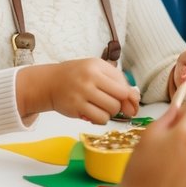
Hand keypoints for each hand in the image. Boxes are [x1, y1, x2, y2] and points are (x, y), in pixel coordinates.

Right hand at [16, 58, 139, 123]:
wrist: (50, 82)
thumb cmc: (79, 75)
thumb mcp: (99, 70)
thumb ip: (119, 83)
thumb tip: (135, 103)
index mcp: (97, 66)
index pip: (123, 88)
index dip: (128, 98)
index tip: (125, 101)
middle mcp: (89, 79)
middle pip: (118, 101)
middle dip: (119, 105)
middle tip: (110, 103)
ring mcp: (81, 94)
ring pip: (110, 111)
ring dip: (110, 113)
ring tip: (101, 107)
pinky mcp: (75, 107)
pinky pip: (99, 119)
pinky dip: (101, 119)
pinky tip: (94, 113)